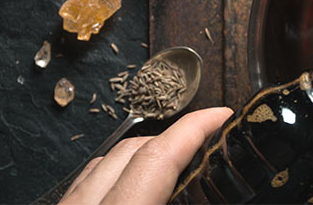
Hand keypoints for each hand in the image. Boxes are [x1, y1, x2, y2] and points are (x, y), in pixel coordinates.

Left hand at [60, 107, 232, 204]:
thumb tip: (227, 195)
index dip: (195, 127)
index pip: (158, 156)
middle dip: (176, 139)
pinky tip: (137, 187)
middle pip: (131, 150)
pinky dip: (117, 175)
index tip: (222, 116)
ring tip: (178, 162)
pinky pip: (86, 184)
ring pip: (104, 161)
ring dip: (146, 155)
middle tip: (210, 143)